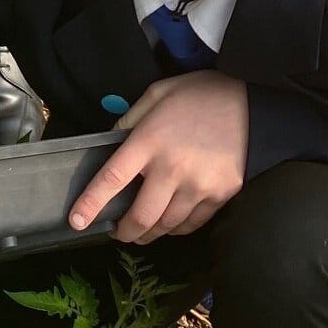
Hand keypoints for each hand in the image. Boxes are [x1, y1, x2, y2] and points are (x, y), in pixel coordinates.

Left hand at [68, 73, 249, 244]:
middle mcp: (172, 169)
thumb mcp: (156, 94)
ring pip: (166, 225)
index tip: (76, 221)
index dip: (91, 203)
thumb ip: (129, 120)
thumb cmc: (199, 94)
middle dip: (124, 232)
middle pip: (140, 216)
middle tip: (116, 232)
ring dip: (149, 233)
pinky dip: (175, 229)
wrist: (252, 102)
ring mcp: (199, 185)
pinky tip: (169, 223)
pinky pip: (192, 223)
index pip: (112, 178)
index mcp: (149, 141)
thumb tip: (110, 144)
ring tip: (141, 231)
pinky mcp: (221, 195)